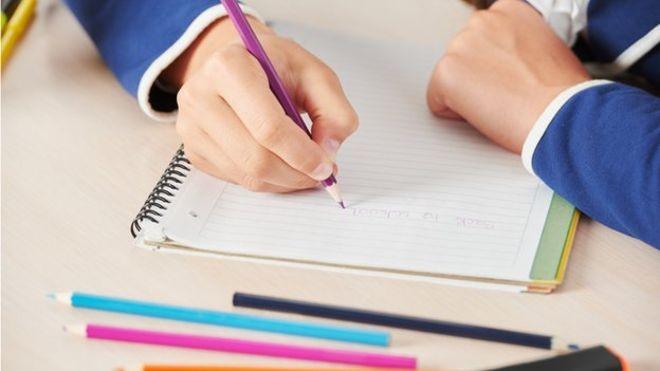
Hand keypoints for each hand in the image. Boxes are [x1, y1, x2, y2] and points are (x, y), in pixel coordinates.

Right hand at [163, 17, 357, 191]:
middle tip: (321, 174)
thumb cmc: (275, 66)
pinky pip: (236, 179)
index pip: (267, 126)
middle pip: (255, 157)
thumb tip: (328, 152)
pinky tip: (281, 164)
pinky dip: (267, 180)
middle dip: (296, 174)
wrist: (239, 64)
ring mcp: (191, 125)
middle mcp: (200, 95)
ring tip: (305, 169)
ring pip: (246, 175)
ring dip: (284, 181)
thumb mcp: (315, 74)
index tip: (326, 165)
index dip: (302, 154)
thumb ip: (334, 111)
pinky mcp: (193, 149)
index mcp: (229, 66)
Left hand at [426, 0, 589, 152]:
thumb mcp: (546, 49)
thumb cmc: (562, 93)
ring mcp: (461, 46)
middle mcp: (482, 20)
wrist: (561, 114)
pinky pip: (437, 102)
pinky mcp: (446, 73)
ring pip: (450, 80)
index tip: (509, 77)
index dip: (495, 65)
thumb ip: (517, 46)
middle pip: (463, 58)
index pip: (482, 39)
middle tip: (507, 95)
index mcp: (509, 10)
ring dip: (468, 96)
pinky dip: (455, 115)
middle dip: (478, 79)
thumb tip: (505, 61)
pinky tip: (485, 114)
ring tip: (501, 104)